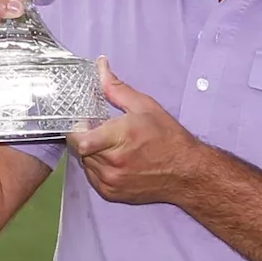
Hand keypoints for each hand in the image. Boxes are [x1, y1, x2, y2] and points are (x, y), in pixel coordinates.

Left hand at [67, 56, 205, 205]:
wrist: (185, 171)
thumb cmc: (168, 138)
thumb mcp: (144, 106)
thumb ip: (116, 88)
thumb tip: (101, 66)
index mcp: (119, 138)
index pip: (79, 139)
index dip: (75, 129)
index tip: (83, 122)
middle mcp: (113, 163)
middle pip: (79, 150)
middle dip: (85, 138)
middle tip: (99, 130)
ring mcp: (111, 181)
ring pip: (85, 164)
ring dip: (90, 153)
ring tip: (109, 145)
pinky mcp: (112, 194)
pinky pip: (92, 178)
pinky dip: (97, 167)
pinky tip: (114, 159)